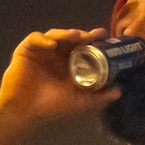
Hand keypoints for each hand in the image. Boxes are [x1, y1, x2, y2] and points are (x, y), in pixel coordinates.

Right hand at [0, 28, 122, 121]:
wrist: (25, 110)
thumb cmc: (51, 106)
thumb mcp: (80, 102)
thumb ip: (99, 98)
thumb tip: (120, 92)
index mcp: (69, 63)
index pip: (84, 48)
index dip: (94, 42)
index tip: (106, 38)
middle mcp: (57, 54)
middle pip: (71, 39)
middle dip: (84, 35)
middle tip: (95, 35)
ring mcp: (42, 51)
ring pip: (55, 35)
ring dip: (65, 34)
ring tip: (76, 36)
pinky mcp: (26, 50)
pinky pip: (35, 39)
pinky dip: (43, 40)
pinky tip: (52, 45)